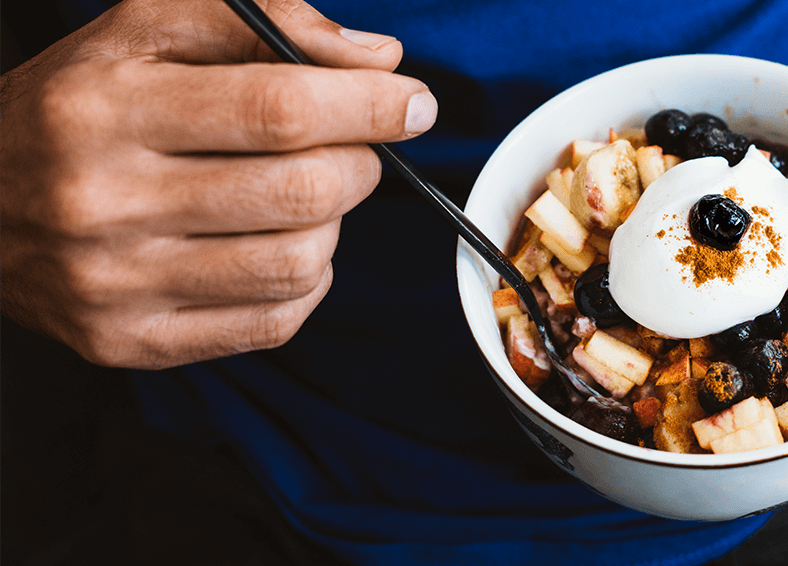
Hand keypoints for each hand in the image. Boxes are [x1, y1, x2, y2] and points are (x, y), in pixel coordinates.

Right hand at [0, 0, 435, 368]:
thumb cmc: (78, 105)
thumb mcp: (143, 28)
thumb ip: (260, 21)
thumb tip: (376, 60)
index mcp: (104, 106)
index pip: (278, 107)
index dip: (368, 104)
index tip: (410, 101)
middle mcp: (103, 201)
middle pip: (302, 191)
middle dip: (359, 163)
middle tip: (352, 147)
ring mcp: (117, 284)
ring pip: (299, 262)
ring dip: (333, 224)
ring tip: (305, 195)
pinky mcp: (132, 341)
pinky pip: (275, 321)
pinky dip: (307, 280)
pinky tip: (280, 245)